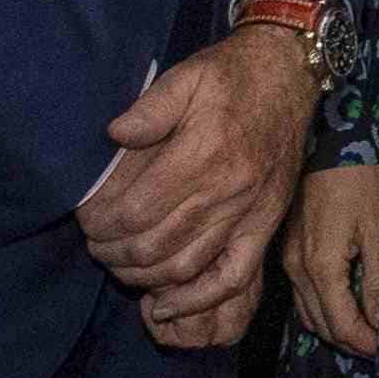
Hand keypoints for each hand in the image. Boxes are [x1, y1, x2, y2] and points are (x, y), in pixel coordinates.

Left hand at [78, 22, 320, 345]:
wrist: (291, 74)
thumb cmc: (233, 74)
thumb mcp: (187, 75)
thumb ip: (149, 107)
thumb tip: (114, 136)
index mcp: (204, 152)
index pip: (136, 211)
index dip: (102, 224)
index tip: (87, 220)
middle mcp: (227, 190)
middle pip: (153, 245)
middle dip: (113, 252)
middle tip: (96, 244)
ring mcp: (249, 212)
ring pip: (184, 266)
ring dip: (141, 275)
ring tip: (120, 264)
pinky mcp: (266, 224)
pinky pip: (232, 277)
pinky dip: (195, 299)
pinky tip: (164, 303)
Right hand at [283, 163, 378, 357]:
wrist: (333, 141)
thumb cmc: (360, 180)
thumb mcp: (377, 231)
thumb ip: (375, 281)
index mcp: (321, 266)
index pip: (341, 324)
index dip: (365, 342)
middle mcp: (297, 269)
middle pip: (321, 326)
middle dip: (350, 341)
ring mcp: (288, 261)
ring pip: (307, 315)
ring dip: (334, 329)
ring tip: (365, 332)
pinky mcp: (288, 252)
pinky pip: (301, 296)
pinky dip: (320, 311)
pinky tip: (342, 309)